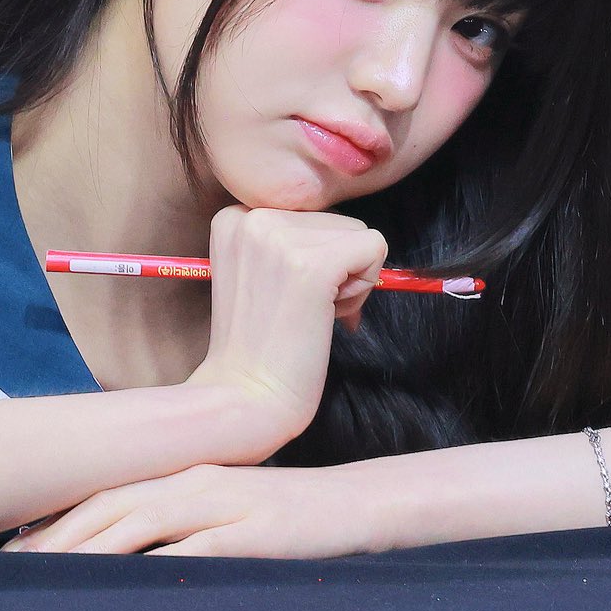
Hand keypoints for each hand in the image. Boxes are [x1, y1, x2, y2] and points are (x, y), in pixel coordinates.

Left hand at [0, 462, 385, 558]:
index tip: (17, 544)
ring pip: (143, 521)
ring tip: (50, 570)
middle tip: (13, 562)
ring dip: (93, 545)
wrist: (354, 507)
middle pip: (113, 505)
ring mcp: (224, 504)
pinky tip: (129, 581)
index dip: (60, 519)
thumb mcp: (223, 512)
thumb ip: (178, 526)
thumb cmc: (284, 519)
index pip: (109, 495)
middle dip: (59, 533)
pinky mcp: (253, 532)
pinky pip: (199, 548)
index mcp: (183, 478)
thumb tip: (128, 556)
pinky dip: (161, 561)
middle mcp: (194, 483)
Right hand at [182, 204, 386, 456]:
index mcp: (234, 216)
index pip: (311, 214)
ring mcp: (281, 238)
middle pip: (337, 221)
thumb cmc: (258, 347)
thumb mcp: (258, 272)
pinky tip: (330, 315)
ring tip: (311, 314)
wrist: (244, 396)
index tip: (289, 295)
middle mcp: (253, 217)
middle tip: (304, 310)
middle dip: (336, 266)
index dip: (314, 256)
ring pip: (359, 235)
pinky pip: (375, 248)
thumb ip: (292, 243)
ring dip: (350, 279)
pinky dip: (366, 286)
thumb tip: (358, 237)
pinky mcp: (313, 265)